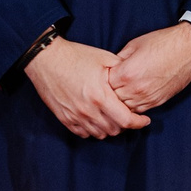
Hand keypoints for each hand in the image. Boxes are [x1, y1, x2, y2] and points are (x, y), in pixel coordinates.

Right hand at [24, 36, 149, 138]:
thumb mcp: (105, 59)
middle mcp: (88, 110)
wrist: (46, 58)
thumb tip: (135, 81)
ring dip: (110, 129)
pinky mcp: (64, 118)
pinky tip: (97, 120)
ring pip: (99, 134)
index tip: (144, 120)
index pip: (126, 120)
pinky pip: (82, 133)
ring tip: (113, 119)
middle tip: (128, 116)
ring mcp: (75, 116)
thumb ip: (122, 72)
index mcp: (100, 96)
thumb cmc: (76, 56)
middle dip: (125, 125)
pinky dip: (93, 130)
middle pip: (114, 130)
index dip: (138, 123)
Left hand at [108, 23, 190, 113]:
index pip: (104, 85)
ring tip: (116, 97)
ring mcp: (147, 98)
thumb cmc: (162, 43)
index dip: (101, 80)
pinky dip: (132, 107)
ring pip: (124, 109)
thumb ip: (119, 60)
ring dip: (119, 104)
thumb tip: (109, 69)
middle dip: (108, 94)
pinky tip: (130, 100)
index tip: (101, 76)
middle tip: (106, 89)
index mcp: (127, 73)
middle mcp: (135, 89)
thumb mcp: (134, 45)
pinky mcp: (157, 102)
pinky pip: (138, 111)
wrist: (188, 49)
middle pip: (112, 100)